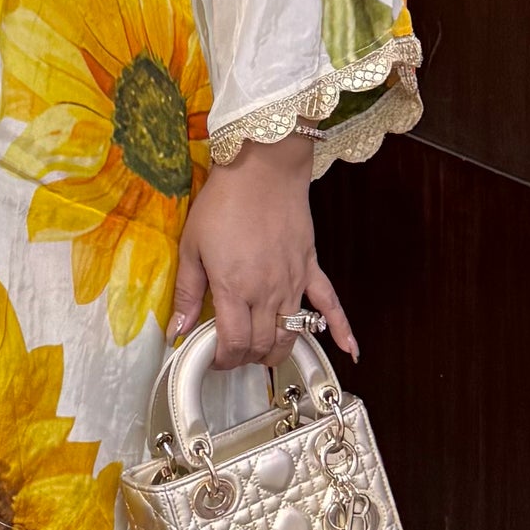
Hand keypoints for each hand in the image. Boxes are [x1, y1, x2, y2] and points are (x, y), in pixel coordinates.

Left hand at [169, 132, 356, 371]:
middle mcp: (267, 292)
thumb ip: (187, 293)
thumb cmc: (223, 203)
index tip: (213, 359)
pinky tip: (351, 350)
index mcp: (235, 289)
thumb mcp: (191, 247)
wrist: (262, 169)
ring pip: (291, 333)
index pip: (234, 344)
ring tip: (263, 354)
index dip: (223, 360)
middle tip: (232, 354)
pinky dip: (342, 329)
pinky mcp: (310, 268)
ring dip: (277, 351)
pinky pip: (331, 304)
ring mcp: (293, 282)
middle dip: (246, 358)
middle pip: (262, 344)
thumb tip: (178, 330)